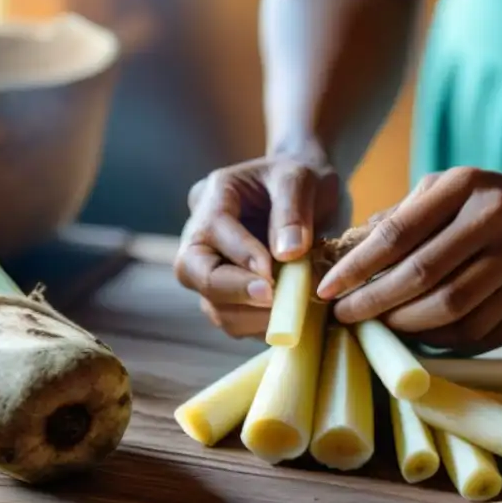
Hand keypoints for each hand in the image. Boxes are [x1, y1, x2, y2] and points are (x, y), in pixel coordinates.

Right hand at [174, 145, 342, 338]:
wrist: (310, 191)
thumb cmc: (303, 177)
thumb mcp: (302, 179)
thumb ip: (293, 211)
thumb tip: (287, 254)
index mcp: (214, 196)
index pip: (212, 229)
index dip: (240, 254)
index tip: (273, 272)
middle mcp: (203, 234)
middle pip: (191, 271)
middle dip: (231, 290)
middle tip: (272, 299)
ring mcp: (214, 266)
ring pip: (210, 303)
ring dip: (249, 315)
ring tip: (291, 310)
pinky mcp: (232, 293)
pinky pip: (235, 319)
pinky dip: (261, 325)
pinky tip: (291, 318)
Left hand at [316, 166, 501, 353]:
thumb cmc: (488, 206)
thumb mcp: (447, 191)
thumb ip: (399, 217)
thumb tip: (342, 256)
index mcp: (469, 187)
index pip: (399, 233)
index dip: (357, 267)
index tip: (326, 290)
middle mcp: (501, 221)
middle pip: (423, 277)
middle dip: (376, 303)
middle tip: (346, 317)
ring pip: (452, 311)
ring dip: (406, 327)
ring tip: (381, 326)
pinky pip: (480, 333)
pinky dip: (442, 340)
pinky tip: (420, 335)